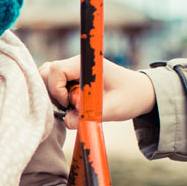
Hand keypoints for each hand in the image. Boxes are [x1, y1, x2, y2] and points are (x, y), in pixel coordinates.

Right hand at [39, 56, 156, 130]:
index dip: (57, 90)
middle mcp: (75, 63)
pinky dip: (55, 97)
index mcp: (86, 64)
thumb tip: (66, 121)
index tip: (71, 104)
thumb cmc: (129, 97)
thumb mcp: (113, 110)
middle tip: (68, 108)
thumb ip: (89, 116)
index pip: (56, 70)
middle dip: (51, 94)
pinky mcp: (71, 78)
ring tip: (69, 107)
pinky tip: (69, 106)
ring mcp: (72, 70)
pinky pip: (52, 83)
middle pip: (46, 72)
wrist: (140, 92)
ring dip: (53, 96)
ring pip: (46, 78)